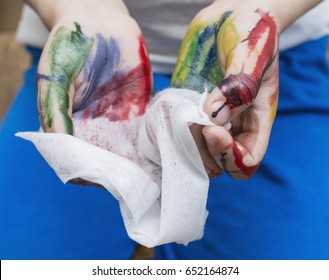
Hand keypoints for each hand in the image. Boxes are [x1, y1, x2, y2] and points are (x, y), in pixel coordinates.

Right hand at [35, 0, 151, 184]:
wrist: (99, 19)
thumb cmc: (70, 44)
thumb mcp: (55, 76)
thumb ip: (56, 108)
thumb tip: (59, 141)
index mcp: (70, 126)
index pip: (79, 160)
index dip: (91, 173)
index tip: (108, 181)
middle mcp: (95, 128)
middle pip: (108, 162)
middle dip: (122, 175)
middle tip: (140, 186)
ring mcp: (118, 120)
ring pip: (130, 152)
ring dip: (142, 166)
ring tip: (157, 178)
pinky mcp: (139, 109)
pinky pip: (148, 132)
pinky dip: (156, 145)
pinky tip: (166, 155)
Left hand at [172, 1, 278, 178]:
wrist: (231, 14)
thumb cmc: (251, 30)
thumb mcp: (252, 55)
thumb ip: (237, 89)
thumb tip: (213, 118)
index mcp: (255, 119)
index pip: (246, 160)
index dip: (230, 156)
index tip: (213, 130)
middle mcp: (232, 124)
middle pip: (218, 163)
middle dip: (204, 151)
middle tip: (195, 121)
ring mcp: (208, 117)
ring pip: (194, 151)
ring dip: (185, 141)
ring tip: (182, 114)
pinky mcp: (188, 106)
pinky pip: (178, 131)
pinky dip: (170, 129)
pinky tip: (169, 112)